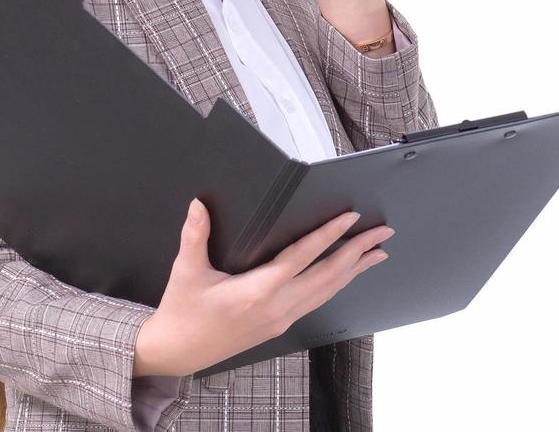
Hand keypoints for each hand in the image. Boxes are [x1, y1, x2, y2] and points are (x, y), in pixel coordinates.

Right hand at [132, 197, 393, 377]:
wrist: (175, 353)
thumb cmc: (182, 314)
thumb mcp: (187, 272)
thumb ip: (195, 235)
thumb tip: (199, 205)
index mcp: (257, 291)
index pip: (303, 256)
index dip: (329, 235)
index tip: (351, 218)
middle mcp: (276, 307)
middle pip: (328, 276)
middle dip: (358, 252)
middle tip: (383, 233)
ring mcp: (280, 319)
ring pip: (327, 291)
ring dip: (354, 270)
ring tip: (376, 253)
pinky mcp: (278, 325)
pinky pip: (316, 302)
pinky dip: (336, 285)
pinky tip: (345, 276)